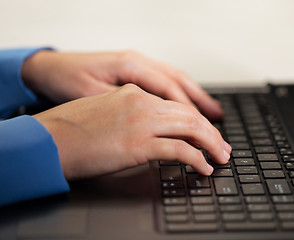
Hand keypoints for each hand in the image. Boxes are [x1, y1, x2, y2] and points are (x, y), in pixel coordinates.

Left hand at [22, 50, 222, 119]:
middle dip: (201, 104)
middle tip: (218, 124)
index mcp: (131, 66)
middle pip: (180, 82)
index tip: (204, 130)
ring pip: (176, 80)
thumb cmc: (66, 80)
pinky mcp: (134, 73)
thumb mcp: (93, 96)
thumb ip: (126, 107)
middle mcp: (139, 62)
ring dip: (196, 98)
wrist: (48, 69)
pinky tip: (188, 105)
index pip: (170, 89)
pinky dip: (181, 94)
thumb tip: (155, 123)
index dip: (190, 111)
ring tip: (214, 114)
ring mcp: (138, 65)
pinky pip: (166, 82)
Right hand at [34, 84, 230, 179]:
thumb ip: (132, 112)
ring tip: (220, 157)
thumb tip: (153, 126)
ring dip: (211, 144)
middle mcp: (141, 103)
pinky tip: (203, 167)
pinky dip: (197, 159)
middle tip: (223, 147)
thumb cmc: (73, 129)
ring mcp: (142, 122)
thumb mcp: (107, 109)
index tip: (208, 133)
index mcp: (134, 93)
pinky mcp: (139, 144)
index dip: (197, 120)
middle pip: (190, 115)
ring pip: (191, 128)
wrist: (50, 139)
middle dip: (212, 133)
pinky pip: (180, 150)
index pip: (176, 105)